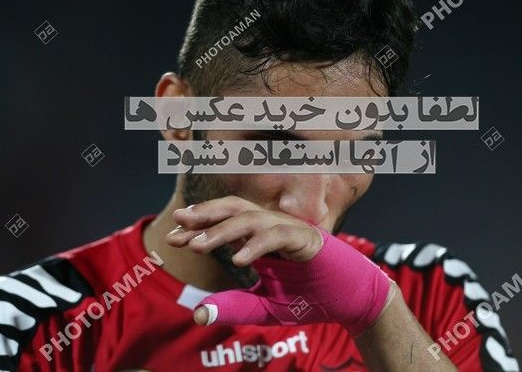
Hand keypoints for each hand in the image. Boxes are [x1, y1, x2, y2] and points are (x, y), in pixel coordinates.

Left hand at [166, 196, 392, 335]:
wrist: (350, 301)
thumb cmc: (310, 298)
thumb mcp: (265, 307)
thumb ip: (235, 307)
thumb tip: (198, 314)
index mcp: (261, 237)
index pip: (225, 222)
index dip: (198, 227)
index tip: (171, 238)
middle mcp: (273, 227)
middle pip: (235, 207)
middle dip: (205, 214)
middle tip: (178, 222)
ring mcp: (291, 230)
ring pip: (252, 218)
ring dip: (223, 230)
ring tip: (197, 245)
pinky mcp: (308, 239)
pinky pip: (278, 236)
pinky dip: (257, 245)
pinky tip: (238, 259)